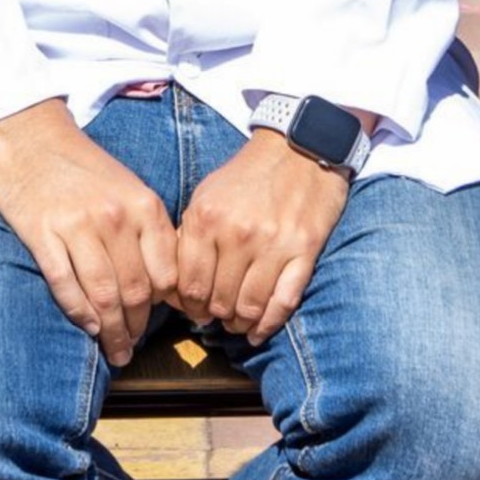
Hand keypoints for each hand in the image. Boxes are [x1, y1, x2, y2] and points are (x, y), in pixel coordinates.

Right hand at [0, 98, 177, 366]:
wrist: (32, 136)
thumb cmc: (84, 168)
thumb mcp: (129, 189)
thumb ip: (148, 232)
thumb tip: (163, 288)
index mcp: (143, 207)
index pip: (165, 274)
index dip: (164, 308)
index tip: (158, 323)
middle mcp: (114, 218)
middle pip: (134, 291)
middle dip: (135, 328)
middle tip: (131, 348)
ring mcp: (77, 226)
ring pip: (102, 295)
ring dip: (110, 331)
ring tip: (113, 349)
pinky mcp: (42, 233)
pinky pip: (65, 285)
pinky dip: (78, 312)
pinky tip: (86, 326)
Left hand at [173, 130, 348, 343]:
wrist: (298, 147)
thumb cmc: (247, 175)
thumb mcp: (206, 195)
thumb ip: (189, 236)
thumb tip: (175, 283)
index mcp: (206, 219)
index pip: (189, 285)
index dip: (188, 306)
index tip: (193, 309)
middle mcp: (238, 235)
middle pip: (219, 301)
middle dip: (214, 317)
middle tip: (215, 318)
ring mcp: (273, 245)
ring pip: (249, 307)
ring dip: (239, 323)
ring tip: (235, 323)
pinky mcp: (304, 251)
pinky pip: (283, 303)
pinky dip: (268, 324)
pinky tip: (258, 331)